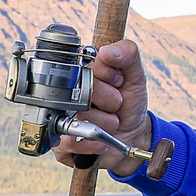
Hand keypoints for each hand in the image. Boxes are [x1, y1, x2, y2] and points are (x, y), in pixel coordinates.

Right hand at [53, 37, 152, 176]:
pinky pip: (69, 141)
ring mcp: (60, 117)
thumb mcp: (135, 77)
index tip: (120, 83)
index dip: (112, 77)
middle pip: (85, 91)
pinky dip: (93, 143)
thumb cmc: (129, 103)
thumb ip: (128, 55)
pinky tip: (102, 140)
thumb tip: (107, 51)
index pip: (91, 66)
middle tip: (116, 105)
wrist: (132, 137)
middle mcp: (66, 93)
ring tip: (110, 123)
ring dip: (106, 124)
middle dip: (111, 101)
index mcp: (81, 72)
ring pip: (80, 117)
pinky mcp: (60, 144)